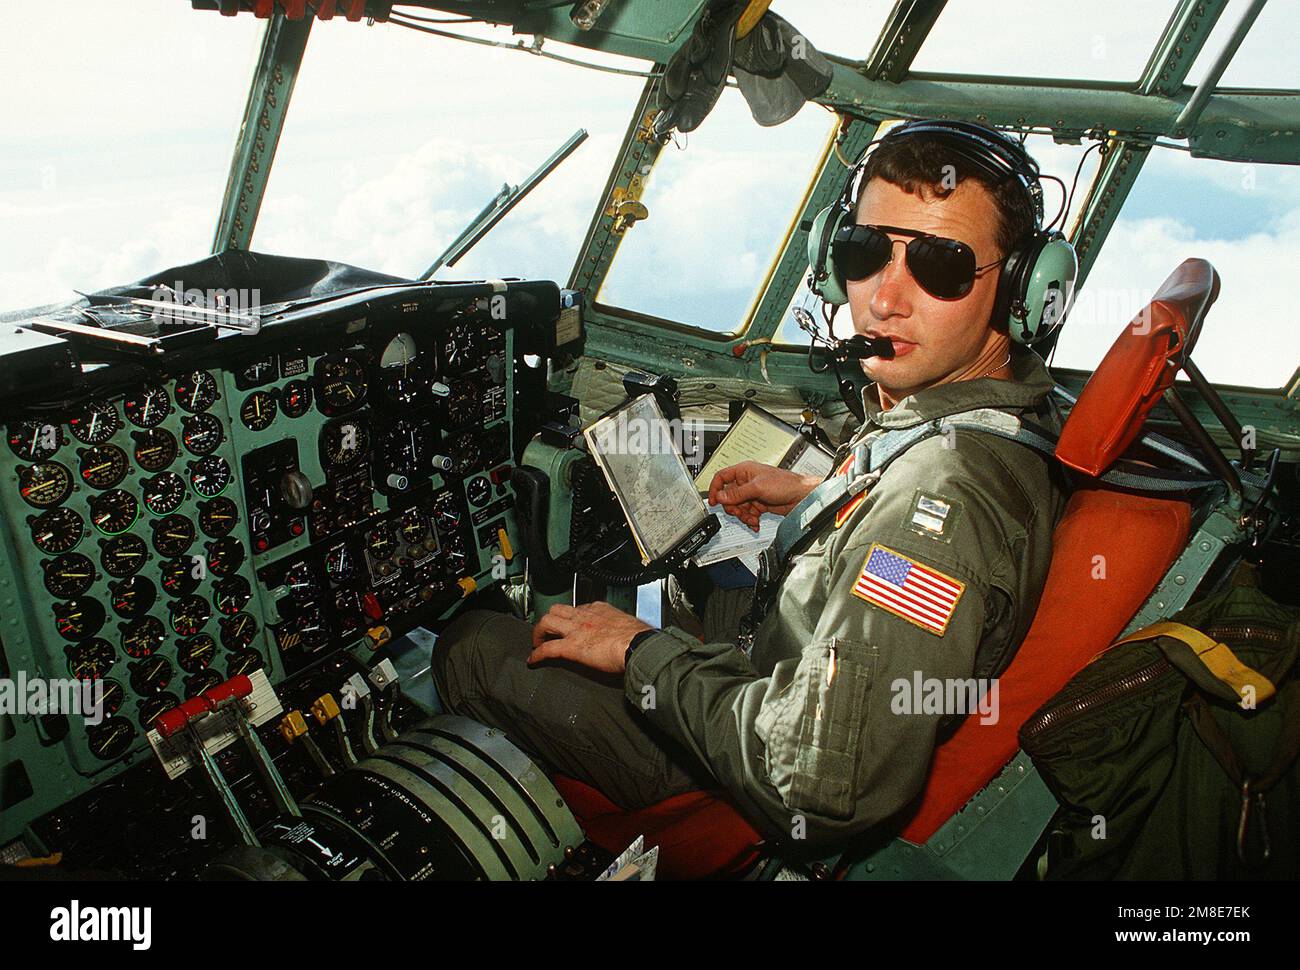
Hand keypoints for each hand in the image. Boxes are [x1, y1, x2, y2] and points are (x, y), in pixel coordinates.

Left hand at [527, 602, 650, 672]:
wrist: (639, 645)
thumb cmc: (640, 638)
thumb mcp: (629, 625)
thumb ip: (621, 628)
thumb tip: (626, 637)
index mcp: (600, 609)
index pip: (578, 608)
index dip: (571, 617)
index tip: (570, 624)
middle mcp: (585, 616)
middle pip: (557, 609)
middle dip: (549, 620)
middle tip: (547, 632)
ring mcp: (576, 630)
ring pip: (547, 622)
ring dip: (539, 632)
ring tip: (537, 643)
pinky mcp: (571, 647)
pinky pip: (547, 649)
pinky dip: (538, 655)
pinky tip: (533, 661)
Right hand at [707, 461, 821, 530]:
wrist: (802, 496)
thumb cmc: (786, 484)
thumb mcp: (757, 487)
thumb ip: (737, 493)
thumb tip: (720, 496)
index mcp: (744, 471)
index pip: (722, 478)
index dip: (715, 489)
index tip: (713, 501)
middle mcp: (747, 482)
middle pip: (729, 496)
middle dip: (733, 507)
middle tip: (740, 512)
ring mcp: (753, 493)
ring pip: (738, 507)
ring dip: (743, 515)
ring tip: (752, 519)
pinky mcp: (759, 504)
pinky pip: (748, 513)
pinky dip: (750, 519)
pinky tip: (755, 522)